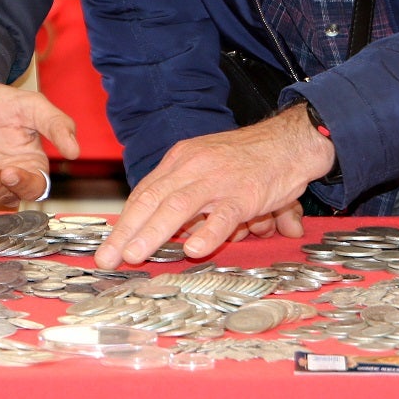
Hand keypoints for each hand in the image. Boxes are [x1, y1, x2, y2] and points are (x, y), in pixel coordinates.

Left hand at [94, 105, 329, 267]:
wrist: (291, 140)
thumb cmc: (249, 158)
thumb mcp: (208, 164)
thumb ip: (188, 194)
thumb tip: (173, 231)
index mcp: (182, 159)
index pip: (145, 191)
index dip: (125, 219)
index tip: (109, 242)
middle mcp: (194, 166)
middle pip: (151, 199)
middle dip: (125, 231)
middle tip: (106, 258)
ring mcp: (219, 179)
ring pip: (178, 206)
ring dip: (152, 233)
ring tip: (135, 256)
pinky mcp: (245, 193)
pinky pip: (222, 215)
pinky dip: (206, 233)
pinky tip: (192, 250)